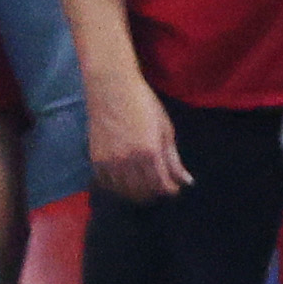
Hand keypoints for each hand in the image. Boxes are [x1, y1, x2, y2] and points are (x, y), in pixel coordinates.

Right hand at [87, 74, 187, 203]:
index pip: (162, 185)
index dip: (170, 191)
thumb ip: (174, 159)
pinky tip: (126, 183)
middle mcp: (129, 160)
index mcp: (150, 152)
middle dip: (156, 194)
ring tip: (145, 188)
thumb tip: (186, 181)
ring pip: (125, 192)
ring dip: (138, 194)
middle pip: (144, 192)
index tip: (175, 189)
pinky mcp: (96, 160)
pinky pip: (107, 185)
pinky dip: (118, 188)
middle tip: (161, 188)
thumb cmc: (144, 104)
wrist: (112, 88)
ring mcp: (110, 162)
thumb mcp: (165, 129)